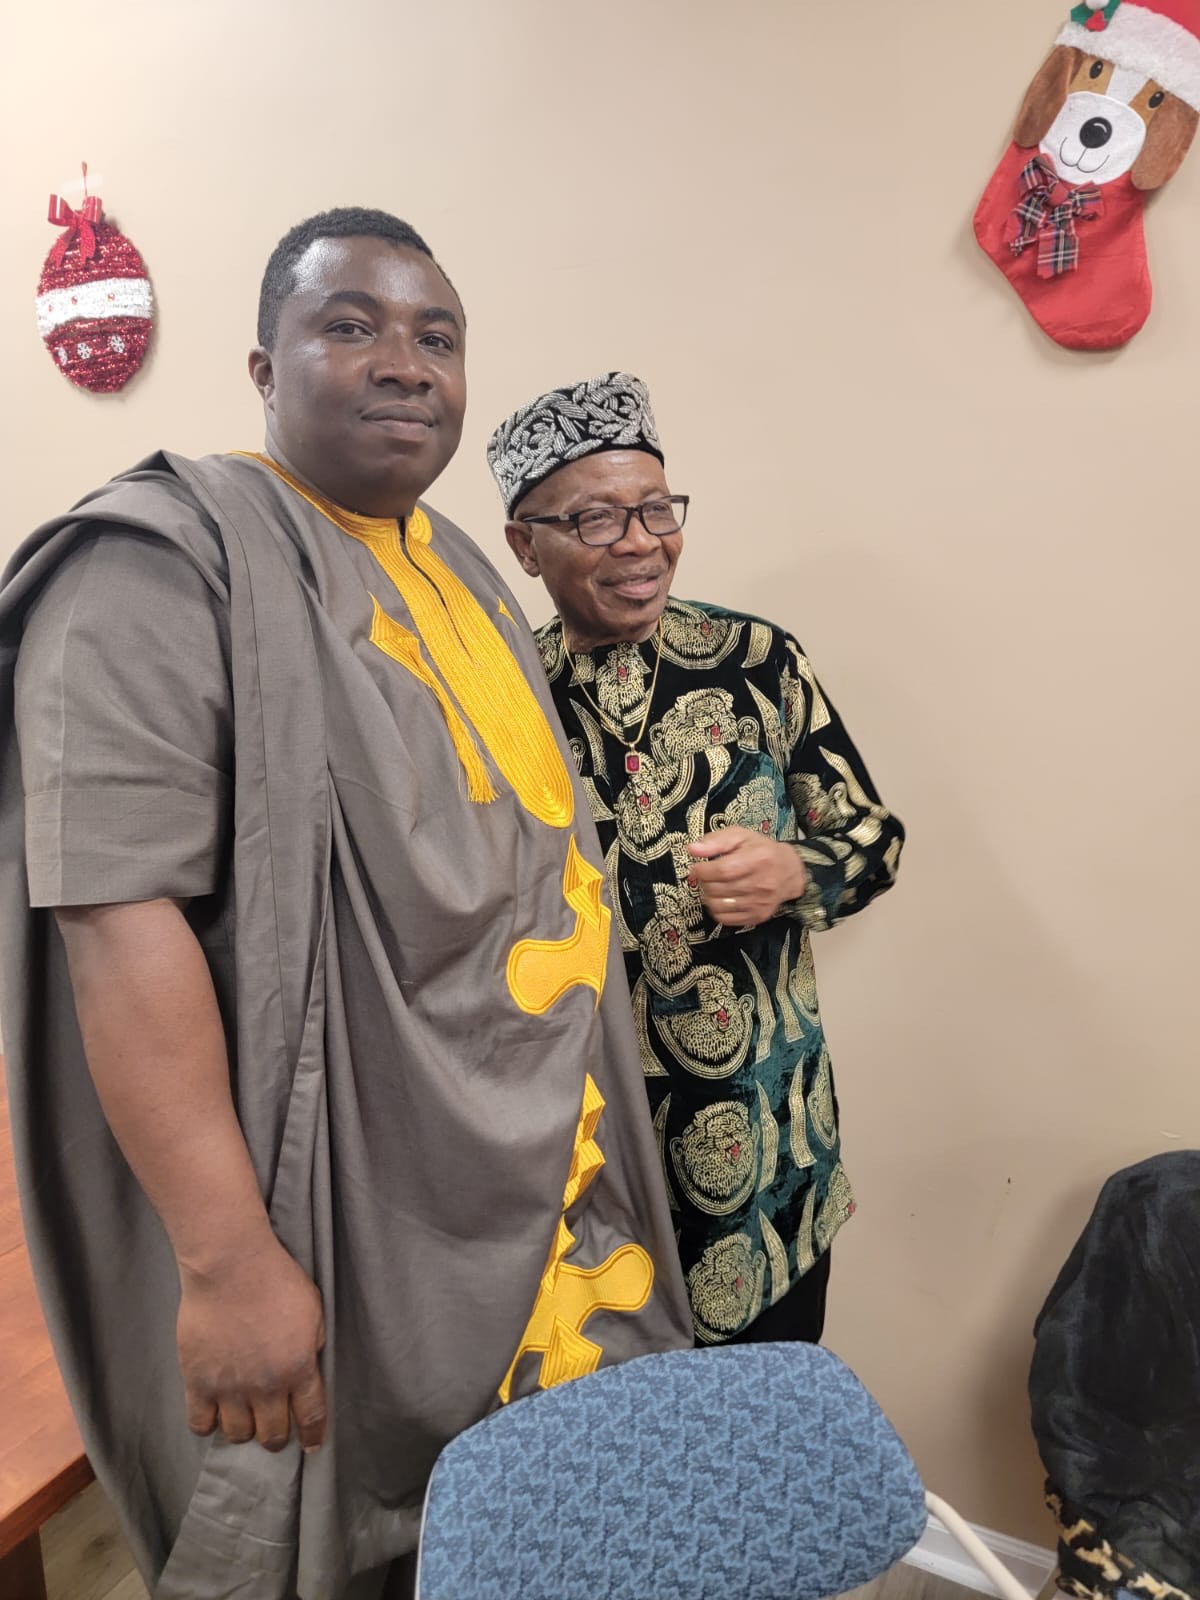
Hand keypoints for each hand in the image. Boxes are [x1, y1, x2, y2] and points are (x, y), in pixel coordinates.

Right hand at [177, 1237, 327, 1453]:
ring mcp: (229, 1387)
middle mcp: (265, 1386)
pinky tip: (213, 1413)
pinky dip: (208, 1424)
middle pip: (272, 1435)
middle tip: (273, 1428)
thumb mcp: (313, 1310)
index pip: (310, 1417)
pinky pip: (200, 1424)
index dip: (312, 1435)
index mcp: (299, 1368)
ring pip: (238, 1434)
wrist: (230, 1266)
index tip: (312, 1446)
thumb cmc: (276, 1279)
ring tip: (244, 1415)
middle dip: (276, 1437)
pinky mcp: (198, 1381)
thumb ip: (312, 1345)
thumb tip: (308, 1368)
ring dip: (244, 1429)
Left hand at [687, 827, 807, 927]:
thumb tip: (692, 849)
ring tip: (713, 886)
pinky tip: (721, 898)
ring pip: (718, 906)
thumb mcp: (740, 836)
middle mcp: (761, 883)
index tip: (697, 867)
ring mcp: (760, 903)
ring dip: (709, 896)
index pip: (722, 870)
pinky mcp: (758, 916)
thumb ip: (716, 841)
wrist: (789, 871)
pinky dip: (717, 909)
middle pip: (718, 889)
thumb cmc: (761, 850)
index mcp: (758, 859)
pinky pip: (726, 919)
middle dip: (704, 882)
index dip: (703, 871)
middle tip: (706, 875)